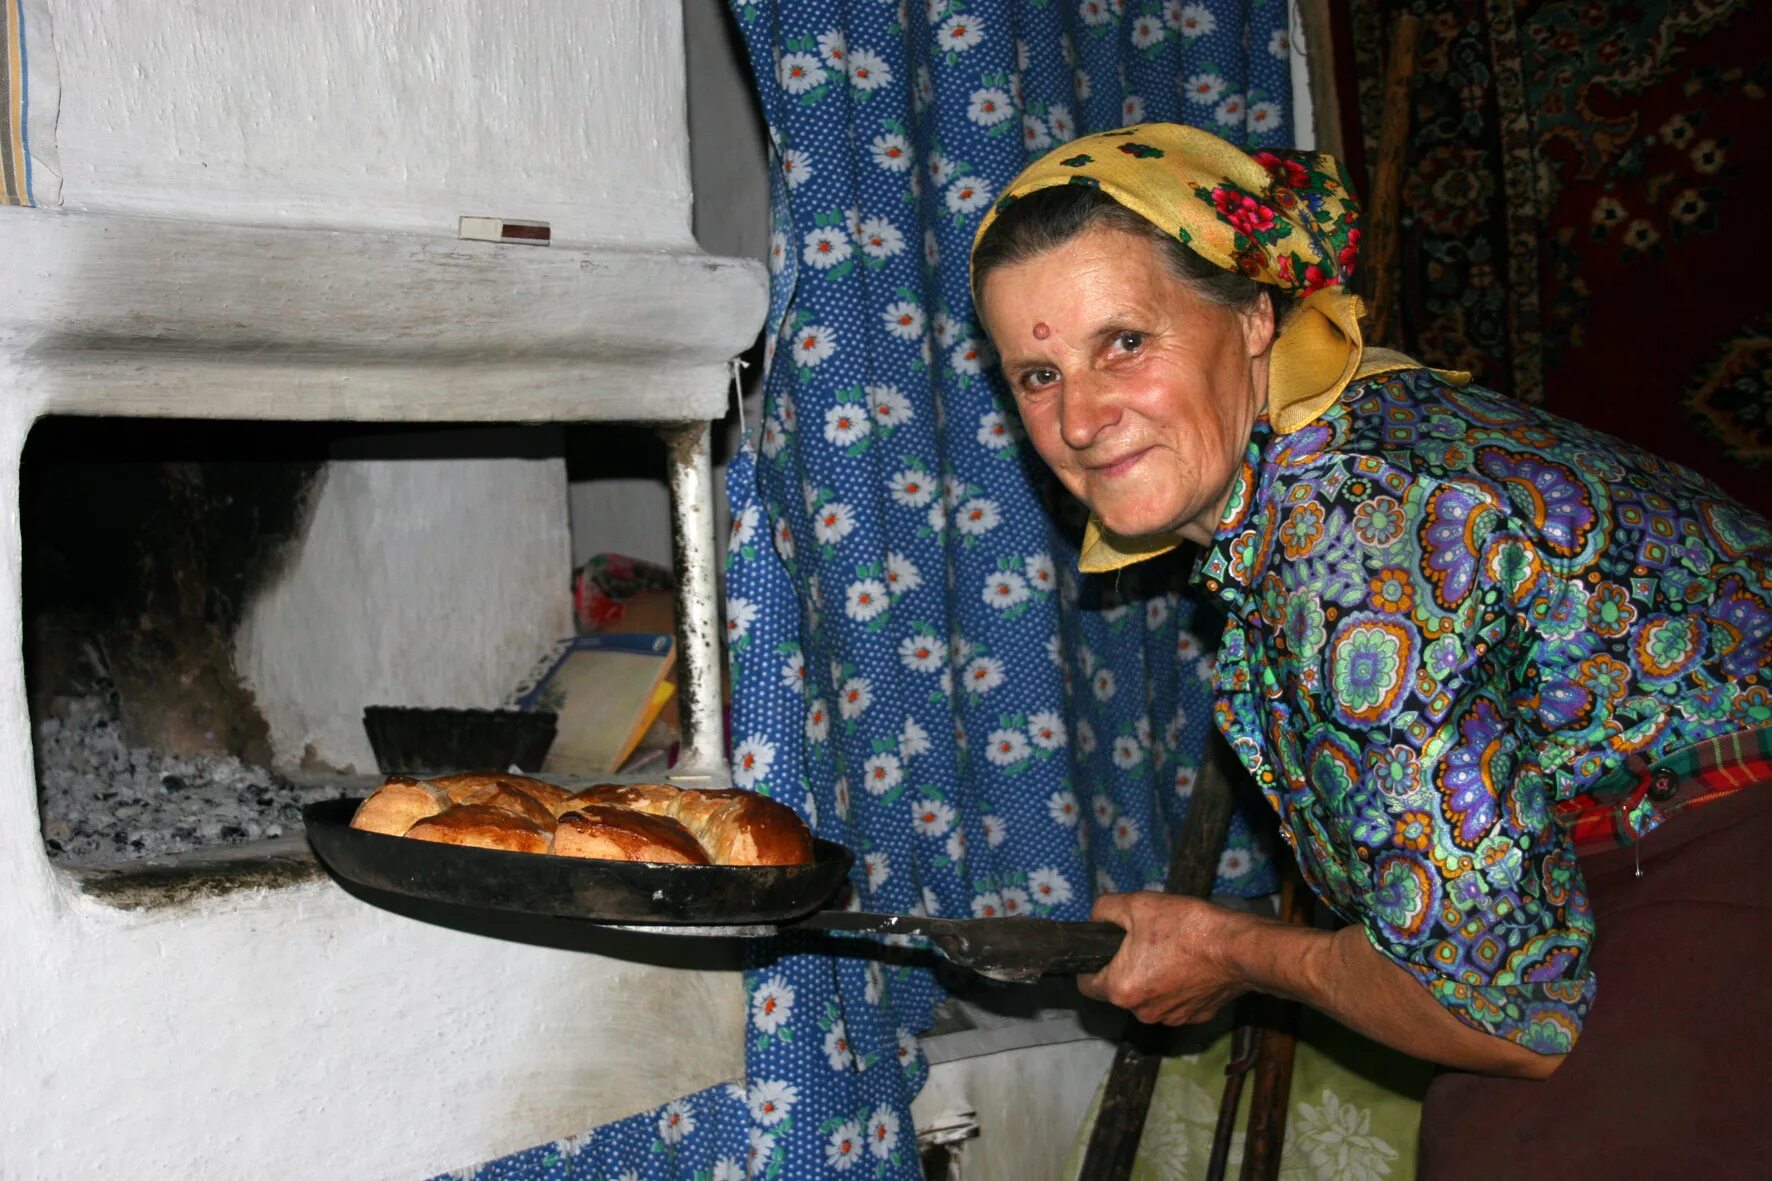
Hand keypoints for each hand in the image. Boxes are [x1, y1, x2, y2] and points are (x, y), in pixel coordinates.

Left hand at [1077, 892, 1259, 1025]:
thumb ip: (1105, 910)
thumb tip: (1097, 918)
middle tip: (1143, 941)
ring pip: (1148, 997)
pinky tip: (1189, 964)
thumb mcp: (1137, 904)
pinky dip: (1176, 986)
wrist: (1238, 949)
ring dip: (1151, 978)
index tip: (1102, 951)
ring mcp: (1171, 1018)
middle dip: (1125, 968)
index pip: (1086, 985)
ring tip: (1169, 950)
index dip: (1090, 966)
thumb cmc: (1186, 927)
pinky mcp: (1195, 1017)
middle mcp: (1142, 1012)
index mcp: (1121, 990)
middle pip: (1120, 990)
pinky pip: (1174, 1001)